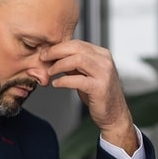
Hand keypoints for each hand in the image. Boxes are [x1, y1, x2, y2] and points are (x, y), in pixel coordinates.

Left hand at [41, 40, 137, 154]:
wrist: (114, 114)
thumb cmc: (99, 95)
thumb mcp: (86, 75)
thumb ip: (74, 65)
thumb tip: (54, 56)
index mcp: (102, 55)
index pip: (78, 43)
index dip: (59, 46)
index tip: (46, 52)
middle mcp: (105, 61)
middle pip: (77, 48)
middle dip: (56, 51)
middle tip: (43, 57)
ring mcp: (104, 74)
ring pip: (77, 60)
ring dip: (59, 65)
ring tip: (50, 71)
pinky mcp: (100, 88)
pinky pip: (78, 80)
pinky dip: (64, 81)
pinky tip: (56, 84)